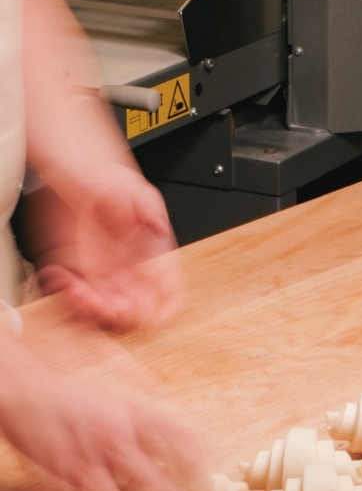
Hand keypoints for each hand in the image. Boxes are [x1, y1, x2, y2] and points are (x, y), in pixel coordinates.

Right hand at [0, 332, 207, 490]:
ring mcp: (86, 459)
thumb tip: (191, 434)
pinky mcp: (60, 475)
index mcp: (134, 415)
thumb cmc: (77, 396)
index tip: (210, 487)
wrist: (24, 389)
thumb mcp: (122, 396)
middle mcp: (115, 437)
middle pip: (157, 484)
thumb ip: (154, 416)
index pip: (182, 443)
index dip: (201, 470)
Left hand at [28, 165, 183, 330]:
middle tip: (104, 302)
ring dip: (91, 310)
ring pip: (107, 312)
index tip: (149, 315)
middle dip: (121, 315)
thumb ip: (146, 208)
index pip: (172, 295)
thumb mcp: (133, 189)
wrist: (77, 175)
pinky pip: (80, 299)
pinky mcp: (82, 276)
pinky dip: (69, 296)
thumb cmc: (110, 180)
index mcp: (155, 258)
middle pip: (137, 312)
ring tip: (78, 292)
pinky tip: (61, 278)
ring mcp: (108, 277)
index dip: (166, 311)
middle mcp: (133, 273)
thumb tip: (158, 226)